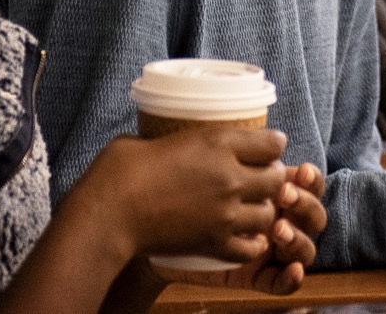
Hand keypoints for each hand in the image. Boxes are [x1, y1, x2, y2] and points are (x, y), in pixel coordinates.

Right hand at [80, 128, 289, 274]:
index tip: (265, 147)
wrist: (109, 212)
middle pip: (276, 178)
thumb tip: (174, 141)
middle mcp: (229, 177)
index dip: (272, 144)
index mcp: (217, 142)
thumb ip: (178, 139)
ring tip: (248, 208)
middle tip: (257, 179)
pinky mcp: (213, 242)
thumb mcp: (154, 137)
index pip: (273, 142)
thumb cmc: (122, 169)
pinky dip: (250, 243)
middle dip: (271, 178)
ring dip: (261, 211)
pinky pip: (250, 248)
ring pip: (268, 214)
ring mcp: (224, 213)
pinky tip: (240, 236)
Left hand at [168, 163, 326, 294]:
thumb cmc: (183, 185)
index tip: (299, 171)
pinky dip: (290, 278)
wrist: (154, 221)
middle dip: (304, 206)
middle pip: (313, 216)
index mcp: (273, 190)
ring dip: (297, 240)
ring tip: (278, 231)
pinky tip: (292, 270)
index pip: (308, 185)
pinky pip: (280, 282)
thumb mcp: (213, 157)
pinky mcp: (254, 274)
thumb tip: (273, 138)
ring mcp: (268, 249)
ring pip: (305, 250)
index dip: (311, 180)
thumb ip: (242, 149)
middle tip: (283, 197)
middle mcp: (278, 219)